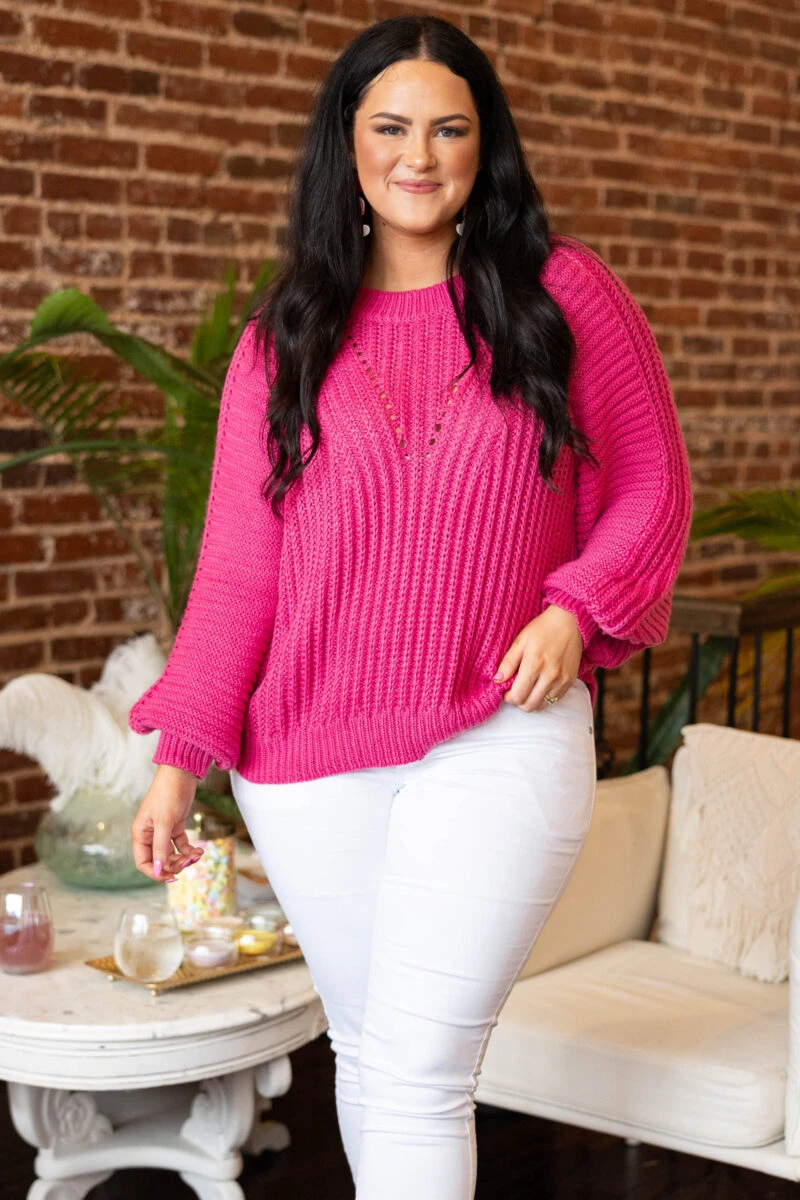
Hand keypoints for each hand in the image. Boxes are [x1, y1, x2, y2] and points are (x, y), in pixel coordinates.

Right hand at [130, 764, 204, 882]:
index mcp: (140, 834)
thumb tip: (159, 871)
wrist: (181, 773)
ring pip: (172, 854)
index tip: (172, 877)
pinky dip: (190, 850)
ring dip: (184, 858)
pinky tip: (200, 851)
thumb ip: (160, 848)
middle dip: (175, 864)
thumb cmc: (168, 794)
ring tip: (197, 856)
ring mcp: (163, 831)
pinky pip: (181, 845)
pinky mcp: (175, 826)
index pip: (143, 862)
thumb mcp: (165, 823)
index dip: (156, 872)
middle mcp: (150, 834)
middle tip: (190, 862)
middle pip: (159, 860)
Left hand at [494, 604, 583, 710]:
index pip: (518, 696)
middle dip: (518, 701)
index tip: (506, 690)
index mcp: (534, 664)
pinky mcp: (570, 681)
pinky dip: (544, 698)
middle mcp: (550, 676)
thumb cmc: (543, 629)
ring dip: (531, 701)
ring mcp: (562, 680)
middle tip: (515, 690)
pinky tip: (540, 686)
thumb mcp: (521, 641)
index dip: (508, 697)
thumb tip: (497, 680)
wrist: (571, 622)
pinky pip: (555, 700)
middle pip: (529, 706)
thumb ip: (508, 662)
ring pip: (542, 706)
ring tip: (528, 688)